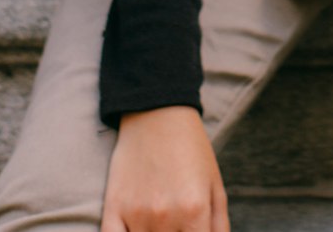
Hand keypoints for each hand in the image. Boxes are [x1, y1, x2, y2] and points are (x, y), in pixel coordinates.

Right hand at [101, 105, 228, 231]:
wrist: (156, 112)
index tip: (191, 231)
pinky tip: (136, 231)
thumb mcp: (215, 186)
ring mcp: (137, 215)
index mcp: (195, 211)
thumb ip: (219, 227)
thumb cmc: (191, 149)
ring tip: (160, 223)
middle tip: (175, 225)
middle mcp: (165, 218)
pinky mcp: (113, 208)